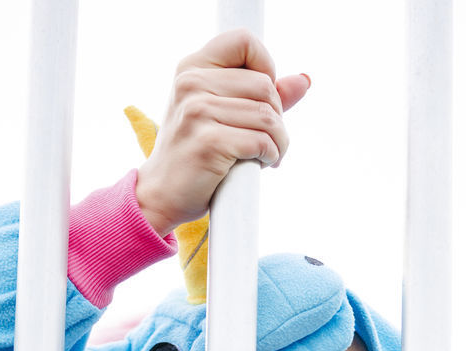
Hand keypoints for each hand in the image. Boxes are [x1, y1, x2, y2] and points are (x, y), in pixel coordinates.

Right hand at [136, 29, 310, 235]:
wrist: (162, 194)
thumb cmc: (196, 152)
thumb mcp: (223, 113)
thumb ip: (262, 95)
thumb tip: (304, 80)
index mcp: (192, 68)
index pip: (244, 41)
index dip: (265, 66)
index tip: (260, 97)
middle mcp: (191, 83)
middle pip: (265, 85)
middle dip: (276, 116)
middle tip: (265, 138)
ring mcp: (197, 111)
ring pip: (268, 117)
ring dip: (278, 141)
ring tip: (266, 154)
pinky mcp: (209, 142)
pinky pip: (262, 142)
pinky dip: (271, 156)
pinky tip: (259, 164)